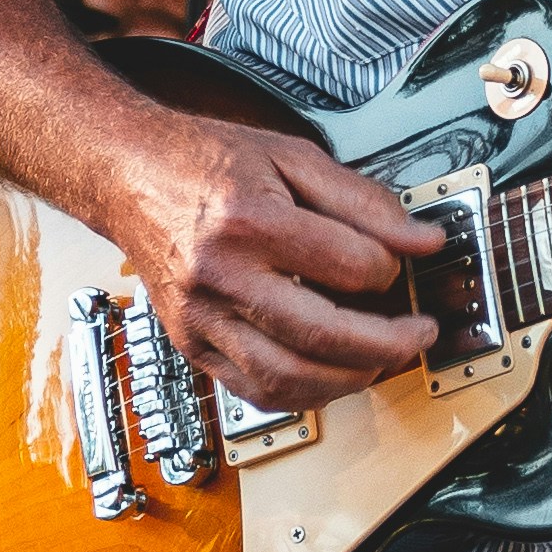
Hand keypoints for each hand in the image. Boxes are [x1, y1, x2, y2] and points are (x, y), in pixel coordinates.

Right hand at [98, 110, 440, 408]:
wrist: (129, 176)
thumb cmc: (204, 162)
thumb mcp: (292, 157)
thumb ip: (363, 202)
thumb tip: (422, 240)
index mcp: (249, 221)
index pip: (348, 267)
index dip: (390, 270)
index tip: (398, 265)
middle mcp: (220, 276)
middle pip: (323, 336)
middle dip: (388, 344)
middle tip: (417, 335)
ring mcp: (200, 317)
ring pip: (288, 378)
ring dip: (348, 380)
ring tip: (379, 360)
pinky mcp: (190, 343)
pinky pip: (253, 390)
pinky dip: (302, 393)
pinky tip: (328, 374)